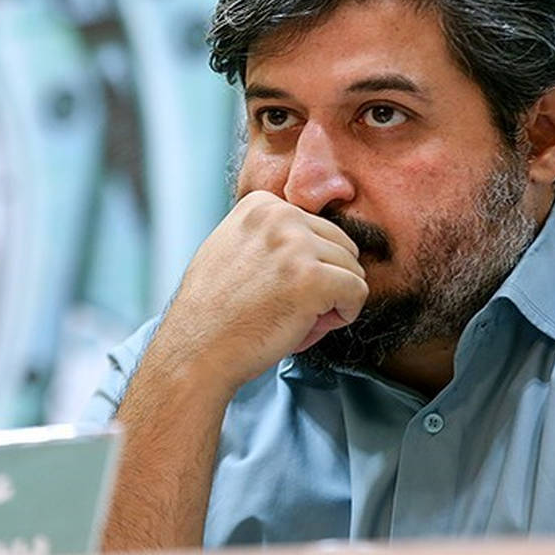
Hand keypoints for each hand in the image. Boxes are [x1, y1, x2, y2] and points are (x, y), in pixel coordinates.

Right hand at [150, 190, 368, 391]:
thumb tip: (311, 237)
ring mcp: (297, 245)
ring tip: (297, 314)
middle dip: (327, 278)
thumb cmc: (214, 311)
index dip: (308, 262)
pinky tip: (312, 324)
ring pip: (352, 268)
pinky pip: (358, 291)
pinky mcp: (313, 279)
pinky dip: (345, 313)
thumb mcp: (231, 247)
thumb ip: (267, 234)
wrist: (196, 350)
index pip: (317, 227)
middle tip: (291, 305)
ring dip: (334, 297)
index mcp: (261, 204)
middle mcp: (280, 216)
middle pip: (341, 244)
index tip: (279, 285)